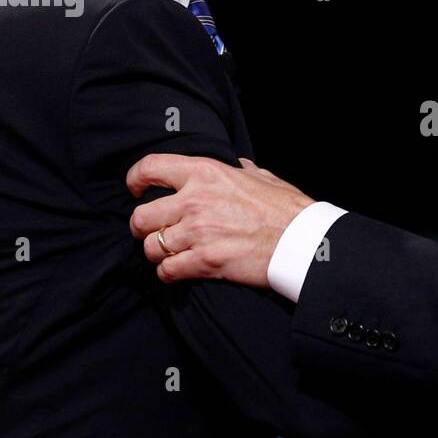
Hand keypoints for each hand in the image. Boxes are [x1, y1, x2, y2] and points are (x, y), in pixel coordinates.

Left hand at [126, 154, 313, 286]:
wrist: (302, 240)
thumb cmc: (286, 208)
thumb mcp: (263, 177)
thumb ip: (242, 170)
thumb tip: (239, 164)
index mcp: (205, 172)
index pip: (150, 168)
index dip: (135, 180)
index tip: (136, 189)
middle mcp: (195, 200)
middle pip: (140, 217)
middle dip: (143, 228)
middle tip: (155, 232)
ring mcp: (197, 232)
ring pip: (151, 247)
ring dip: (158, 254)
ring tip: (171, 254)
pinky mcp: (205, 261)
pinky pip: (167, 271)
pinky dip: (169, 273)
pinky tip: (180, 270)